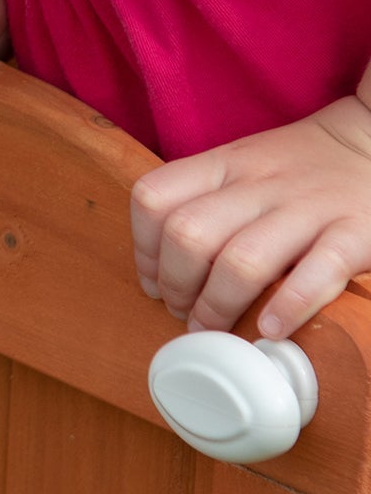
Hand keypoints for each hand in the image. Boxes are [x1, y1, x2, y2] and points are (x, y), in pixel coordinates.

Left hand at [131, 96, 370, 338]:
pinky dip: (289, 305)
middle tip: (184, 314)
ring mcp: (308, 208)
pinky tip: (271, 329)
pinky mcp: (356, 233)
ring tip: (216, 329)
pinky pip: (317, 272)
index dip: (143, 249)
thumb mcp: (242, 166)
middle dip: (176, 285)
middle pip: (189, 234)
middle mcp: (259, 183)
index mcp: (223, 164)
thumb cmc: (297, 167)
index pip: (155, 198)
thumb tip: (161, 268)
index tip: (153, 284)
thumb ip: (205, 201)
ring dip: (219, 304)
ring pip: (243, 260)